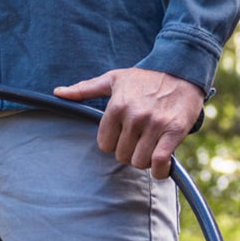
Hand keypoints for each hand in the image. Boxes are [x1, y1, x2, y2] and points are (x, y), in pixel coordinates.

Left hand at [52, 68, 202, 179]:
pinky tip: (162, 168)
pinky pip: (160, 161)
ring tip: (151, 150)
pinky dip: (160, 170)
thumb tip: (58, 92)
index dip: (113, 144)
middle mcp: (134, 117)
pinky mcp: (174, 131)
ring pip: (140, 161)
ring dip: (145, 161)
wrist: (181, 70)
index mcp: (116, 106)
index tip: (122, 138)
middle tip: (138, 143)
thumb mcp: (112, 79)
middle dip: (129, 153)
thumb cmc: (144, 78)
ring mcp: (154, 125)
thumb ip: (84, 89)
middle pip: (122, 155)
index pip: (104, 144)